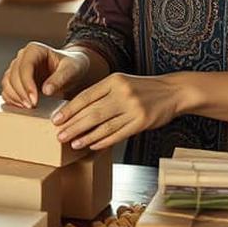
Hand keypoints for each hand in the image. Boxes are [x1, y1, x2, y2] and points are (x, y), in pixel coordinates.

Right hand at [0, 42, 90, 107]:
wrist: (71, 71)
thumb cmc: (72, 66)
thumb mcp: (72, 70)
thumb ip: (60, 78)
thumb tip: (46, 90)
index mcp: (34, 49)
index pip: (25, 67)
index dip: (27, 84)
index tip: (34, 100)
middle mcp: (22, 56)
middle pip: (13, 75)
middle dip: (21, 93)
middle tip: (32, 106)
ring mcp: (17, 68)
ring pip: (7, 83)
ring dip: (15, 97)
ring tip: (29, 107)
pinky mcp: (15, 79)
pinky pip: (7, 90)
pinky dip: (12, 99)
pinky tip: (23, 107)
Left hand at [51, 73, 189, 150]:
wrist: (172, 92)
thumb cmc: (142, 89)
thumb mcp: (121, 83)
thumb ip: (101, 94)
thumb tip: (75, 111)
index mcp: (113, 80)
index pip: (86, 96)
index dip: (69, 110)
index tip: (55, 119)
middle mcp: (122, 93)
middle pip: (91, 113)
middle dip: (73, 126)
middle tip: (58, 135)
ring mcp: (132, 108)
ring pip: (103, 126)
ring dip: (86, 137)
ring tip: (72, 143)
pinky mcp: (141, 122)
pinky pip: (117, 134)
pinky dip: (103, 141)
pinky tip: (92, 146)